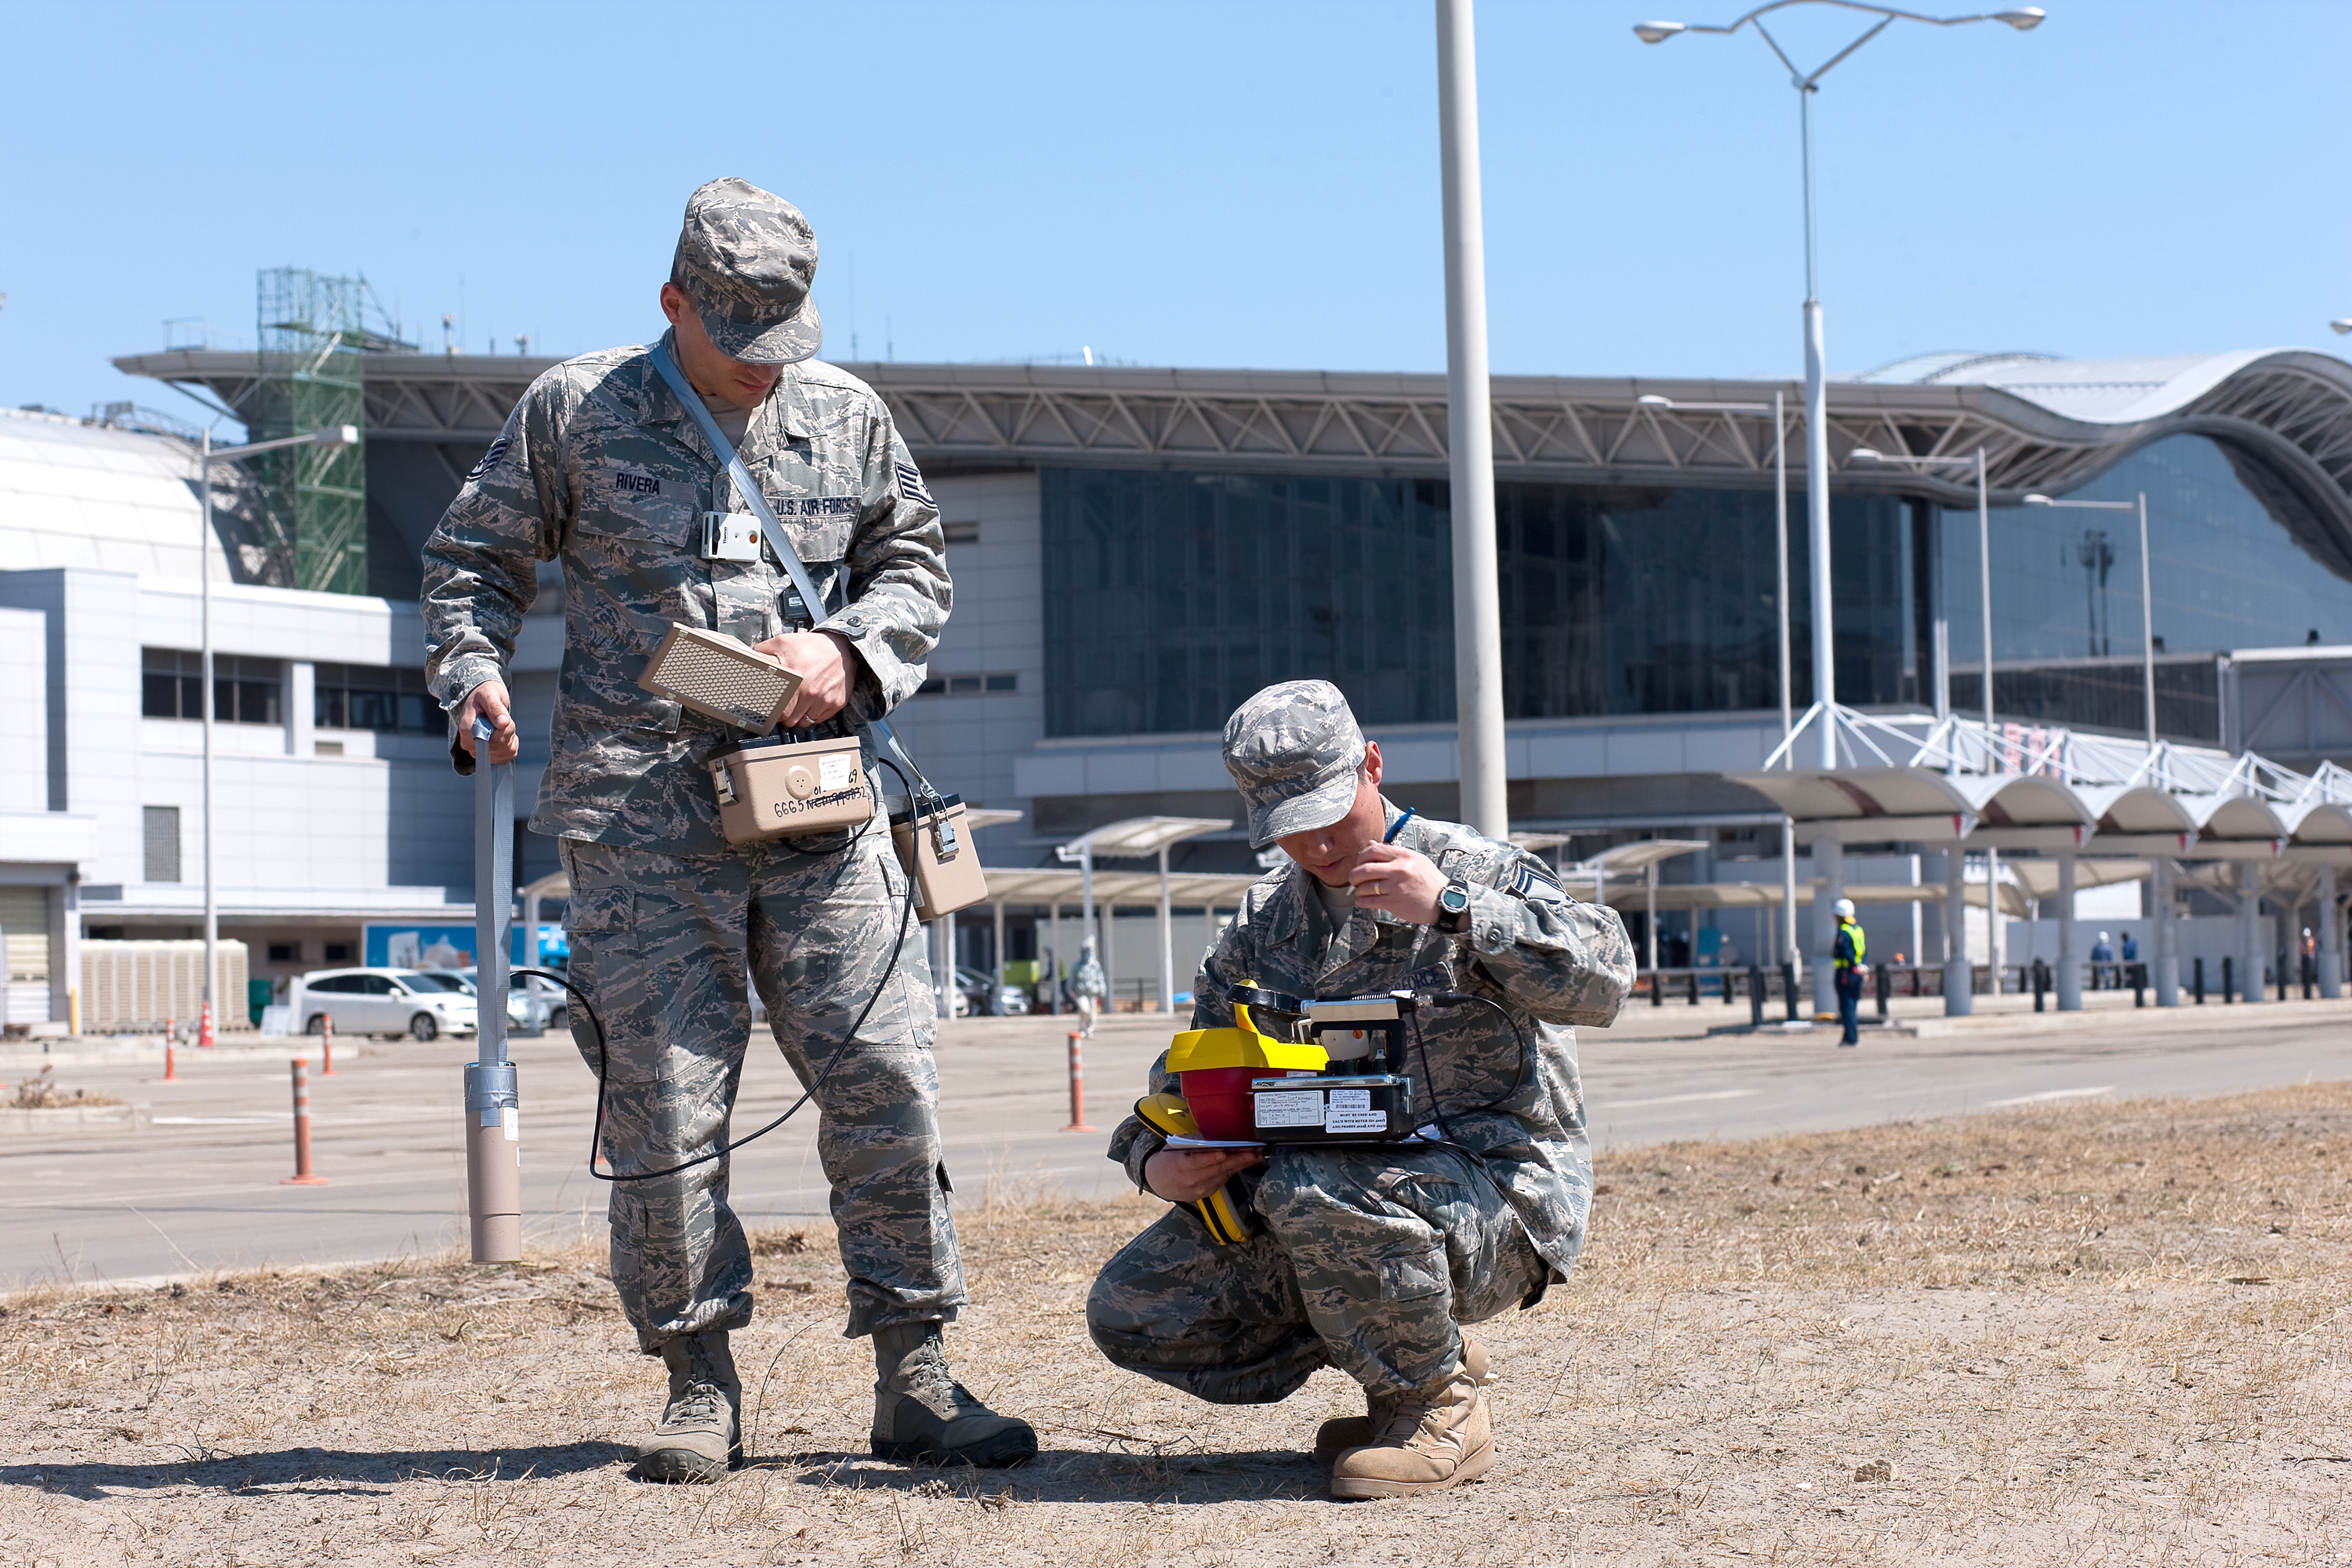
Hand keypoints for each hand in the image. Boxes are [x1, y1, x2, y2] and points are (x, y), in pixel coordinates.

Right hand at [456, 680, 518, 763]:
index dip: (503, 728)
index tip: (503, 717)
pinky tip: (504, 731)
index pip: (492, 738)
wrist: (482, 700)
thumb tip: (503, 723)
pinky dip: (512, 742)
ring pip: (506, 751)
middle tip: (503, 717)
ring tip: (501, 723)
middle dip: (508, 730)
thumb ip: (495, 708)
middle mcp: (470, 744)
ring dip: (510, 736)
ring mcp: (479, 752)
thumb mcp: (489, 694)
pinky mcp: (490, 755)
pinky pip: (509, 754)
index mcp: (466, 729)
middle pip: (500, 745)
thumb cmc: (484, 695)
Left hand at [752, 630, 861, 726]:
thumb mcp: (784, 642)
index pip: (782, 713)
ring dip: (801, 717)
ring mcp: (826, 700)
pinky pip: (822, 718)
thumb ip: (764, 650)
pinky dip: (816, 714)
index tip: (775, 710)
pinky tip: (812, 704)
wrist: (841, 646)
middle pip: (793, 721)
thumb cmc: (814, 645)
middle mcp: (812, 694)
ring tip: (799, 706)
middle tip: (786, 709)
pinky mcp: (837, 702)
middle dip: (787, 717)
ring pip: (807, 722)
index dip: (776, 714)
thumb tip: (750, 656)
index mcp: (797, 682)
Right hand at [1144, 1146, 1262, 1203]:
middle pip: (1218, 1168)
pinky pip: (1223, 1180)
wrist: (1159, 1182)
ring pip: (1224, 1174)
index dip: (1212, 1157)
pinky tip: (1245, 1163)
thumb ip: (1193, 1141)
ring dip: (1242, 1165)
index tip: (1224, 1152)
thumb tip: (1211, 1134)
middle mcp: (1192, 1179)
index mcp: (1181, 1165)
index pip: (1198, 1161)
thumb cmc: (1168, 1160)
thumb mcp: (1175, 1146)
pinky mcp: (1207, 1192)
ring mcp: (1201, 1187)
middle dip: (1238, 1159)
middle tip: (1254, 1151)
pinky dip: (1234, 1170)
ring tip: (1256, 1155)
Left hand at [1347, 841, 1448, 925]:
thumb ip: (1392, 852)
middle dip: (1354, 875)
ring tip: (1360, 892)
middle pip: (1365, 869)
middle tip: (1354, 879)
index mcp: (1403, 855)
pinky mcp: (1395, 902)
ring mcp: (1396, 886)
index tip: (1359, 864)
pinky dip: (1362, 902)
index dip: (1361, 857)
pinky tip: (1362, 901)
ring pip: (1366, 886)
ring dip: (1358, 890)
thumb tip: (1370, 844)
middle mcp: (1399, 869)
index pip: (1373, 850)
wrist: (1444, 900)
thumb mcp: (1415, 860)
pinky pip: (1371, 901)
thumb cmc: (1429, 880)